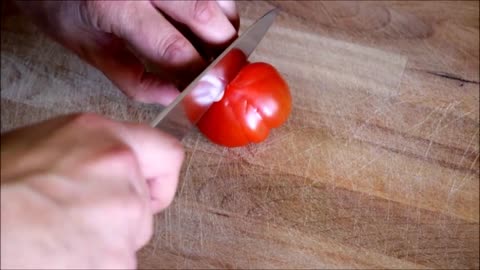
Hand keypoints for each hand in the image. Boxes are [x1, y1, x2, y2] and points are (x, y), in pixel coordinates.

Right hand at [0, 113, 183, 268]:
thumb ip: (90, 153)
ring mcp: (124, 216)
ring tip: (61, 235)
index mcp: (101, 138)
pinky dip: (96, 263)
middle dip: (119, 214)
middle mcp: (121, 171)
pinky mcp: (118, 259)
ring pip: (131, 235)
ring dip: (106, 239)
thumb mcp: (45, 146)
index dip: (159, 177)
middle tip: (77, 216)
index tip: (151, 188)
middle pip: (143, 203)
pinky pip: (118, 262)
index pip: (167, 152)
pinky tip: (62, 254)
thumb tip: (103, 167)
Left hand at [11, 0, 238, 104]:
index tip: (208, 92)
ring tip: (218, 47)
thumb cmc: (61, 9)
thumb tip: (171, 96)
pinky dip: (221, 8)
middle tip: (220, 70)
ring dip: (227, 26)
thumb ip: (132, 78)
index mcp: (116, 7)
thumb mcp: (90, 50)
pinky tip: (213, 23)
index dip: (198, 75)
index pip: (173, 48)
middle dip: (222, 50)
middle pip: (205, 17)